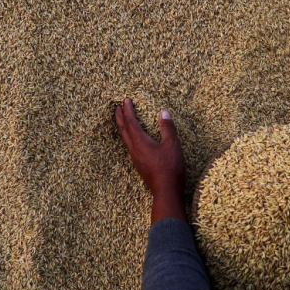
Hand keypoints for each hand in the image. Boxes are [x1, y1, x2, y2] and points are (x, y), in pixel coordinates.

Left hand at [115, 98, 186, 222]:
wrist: (166, 190)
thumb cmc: (170, 167)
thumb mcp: (172, 144)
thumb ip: (167, 127)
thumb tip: (164, 112)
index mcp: (140, 141)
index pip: (131, 121)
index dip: (128, 110)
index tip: (126, 100)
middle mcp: (134, 148)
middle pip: (123, 129)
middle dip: (120, 117)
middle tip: (117, 106)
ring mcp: (135, 157)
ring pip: (124, 138)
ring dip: (122, 126)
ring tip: (122, 119)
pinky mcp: (138, 163)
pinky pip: (129, 145)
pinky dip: (127, 136)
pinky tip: (132, 138)